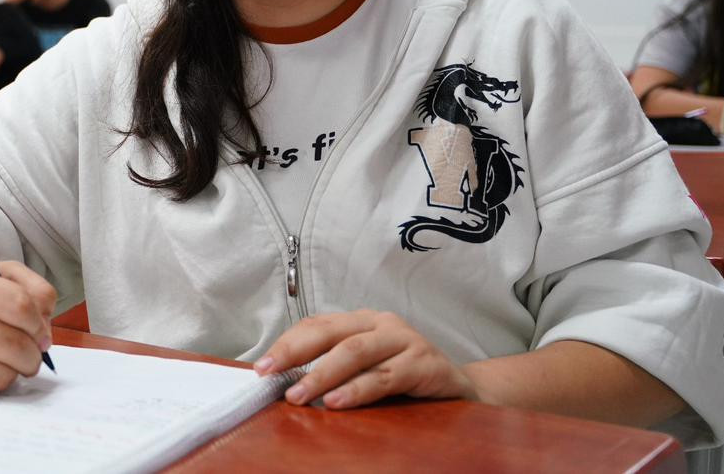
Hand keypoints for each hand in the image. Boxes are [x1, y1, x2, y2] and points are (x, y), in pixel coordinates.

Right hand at [0, 261, 55, 392]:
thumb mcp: (0, 274)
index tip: (40, 332)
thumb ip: (35, 291)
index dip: (40, 324)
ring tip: (8, 358)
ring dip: (14, 371)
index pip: (21, 307)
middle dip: (33, 354)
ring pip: (1, 376)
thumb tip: (45, 334)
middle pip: (14, 346)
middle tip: (31, 352)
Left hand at [255, 310, 476, 409]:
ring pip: (355, 353)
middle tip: (270, 375)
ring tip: (298, 396)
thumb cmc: (405, 380)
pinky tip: (337, 402)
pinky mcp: (426, 363)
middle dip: (296, 353)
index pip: (317, 325)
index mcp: (362, 321)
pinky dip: (358, 390)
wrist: (463, 390)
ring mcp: (406, 340)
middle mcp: (382, 324)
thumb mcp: (367, 370)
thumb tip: (284, 384)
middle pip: (331, 333)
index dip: (287, 344)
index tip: (260, 368)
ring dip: (323, 375)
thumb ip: (335, 370)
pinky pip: (385, 376)